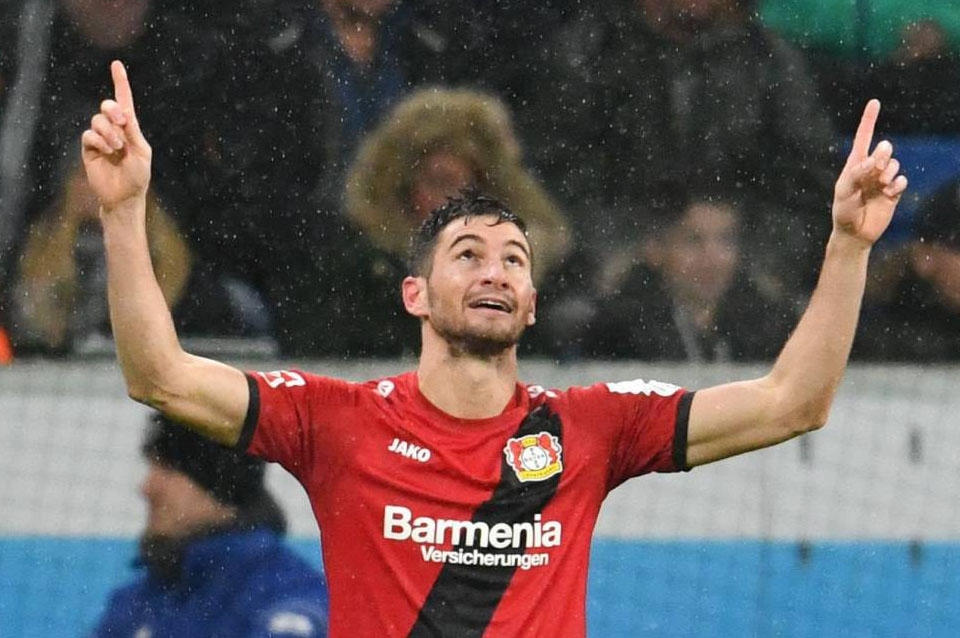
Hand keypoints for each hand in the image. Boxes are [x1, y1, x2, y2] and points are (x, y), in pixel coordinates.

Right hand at [81, 61, 151, 211]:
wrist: (124, 196)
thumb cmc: (138, 176)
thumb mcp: (141, 152)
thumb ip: (132, 132)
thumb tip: (123, 112)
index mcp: (130, 128)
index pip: (124, 101)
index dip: (120, 82)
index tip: (116, 64)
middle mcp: (114, 130)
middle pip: (107, 106)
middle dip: (113, 110)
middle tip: (123, 123)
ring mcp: (100, 138)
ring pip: (97, 120)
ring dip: (109, 132)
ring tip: (117, 147)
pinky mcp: (89, 149)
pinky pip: (89, 134)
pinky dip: (99, 140)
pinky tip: (108, 151)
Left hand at [832, 99, 908, 246]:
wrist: (854, 233)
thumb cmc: (844, 211)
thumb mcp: (845, 191)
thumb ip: (858, 174)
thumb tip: (874, 159)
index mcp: (854, 165)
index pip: (862, 138)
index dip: (868, 120)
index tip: (874, 102)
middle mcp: (870, 169)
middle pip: (883, 150)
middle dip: (882, 155)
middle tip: (876, 167)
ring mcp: (882, 180)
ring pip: (894, 164)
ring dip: (889, 171)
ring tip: (881, 184)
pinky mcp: (893, 192)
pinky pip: (901, 180)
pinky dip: (897, 184)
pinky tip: (890, 192)